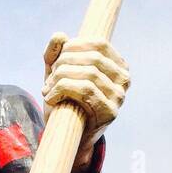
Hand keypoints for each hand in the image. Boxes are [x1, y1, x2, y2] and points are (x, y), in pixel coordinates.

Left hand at [41, 33, 129, 172]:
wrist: (67, 137)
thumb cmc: (65, 101)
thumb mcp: (57, 74)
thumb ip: (55, 54)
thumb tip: (59, 35)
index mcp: (117, 65)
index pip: (98, 44)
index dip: (74, 46)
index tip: (56, 61)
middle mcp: (124, 79)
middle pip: (92, 58)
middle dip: (64, 64)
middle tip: (49, 79)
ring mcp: (119, 96)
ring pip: (88, 74)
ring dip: (60, 78)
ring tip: (47, 89)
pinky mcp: (110, 111)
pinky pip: (86, 90)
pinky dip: (62, 90)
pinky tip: (50, 98)